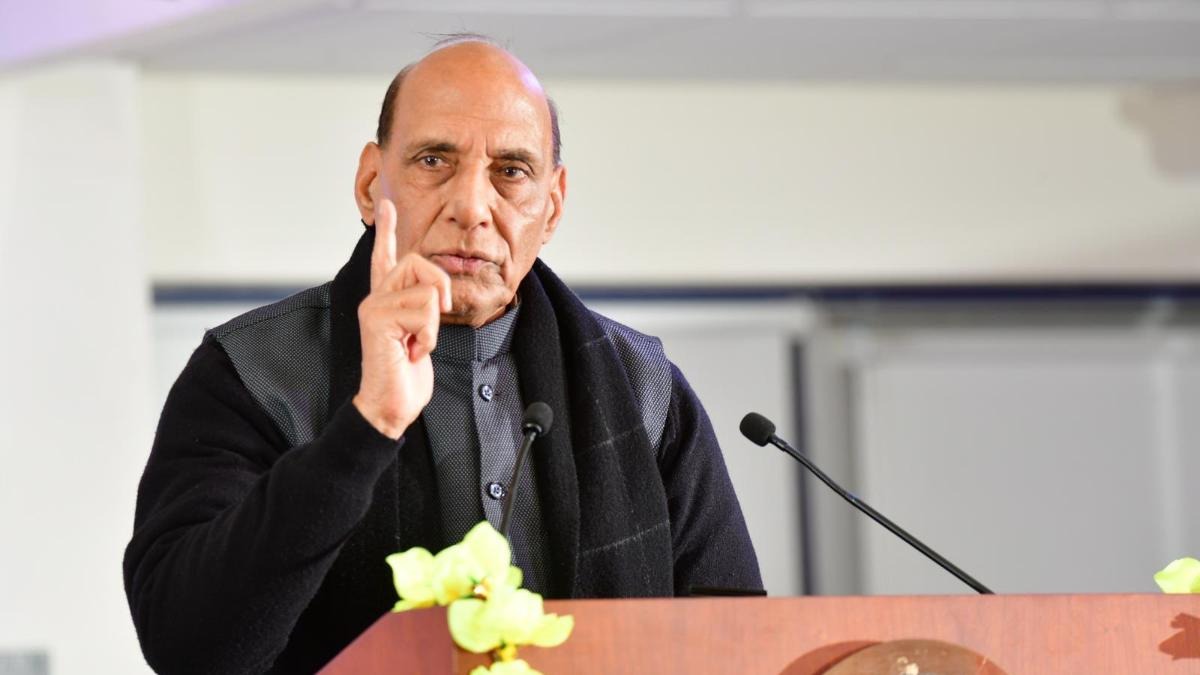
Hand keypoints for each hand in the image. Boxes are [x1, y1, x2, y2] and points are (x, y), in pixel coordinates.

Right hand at [352, 199, 451, 438]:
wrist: (392, 405)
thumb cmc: (407, 375)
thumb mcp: (423, 334)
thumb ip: (424, 308)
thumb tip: (436, 292)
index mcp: (387, 299)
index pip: (385, 256)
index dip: (386, 229)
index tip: (386, 204)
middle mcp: (377, 297)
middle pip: (420, 262)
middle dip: (441, 290)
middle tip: (430, 327)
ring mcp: (374, 306)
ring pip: (427, 292)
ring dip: (433, 325)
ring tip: (416, 345)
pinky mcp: (377, 319)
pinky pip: (423, 311)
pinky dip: (428, 337)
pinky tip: (412, 352)